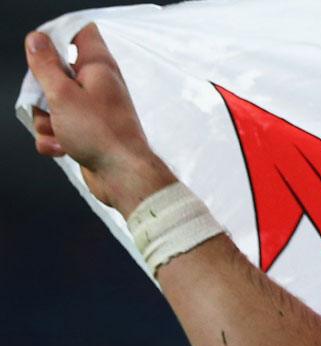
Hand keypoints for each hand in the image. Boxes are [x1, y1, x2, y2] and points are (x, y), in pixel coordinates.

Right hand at [24, 24, 176, 214]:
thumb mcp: (62, 93)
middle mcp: (97, 86)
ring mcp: (91, 110)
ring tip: (61, 133)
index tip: (41, 53)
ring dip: (46, 121)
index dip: (57, 37)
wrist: (122, 176)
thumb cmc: (101, 135)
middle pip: (54, 73)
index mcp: (98, 67)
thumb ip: (46, 65)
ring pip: (52, 104)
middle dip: (41, 92)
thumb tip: (37, 40)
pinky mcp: (86, 131)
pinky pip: (57, 128)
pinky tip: (64, 148)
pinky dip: (55, 139)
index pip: (80, 34)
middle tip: (50, 104)